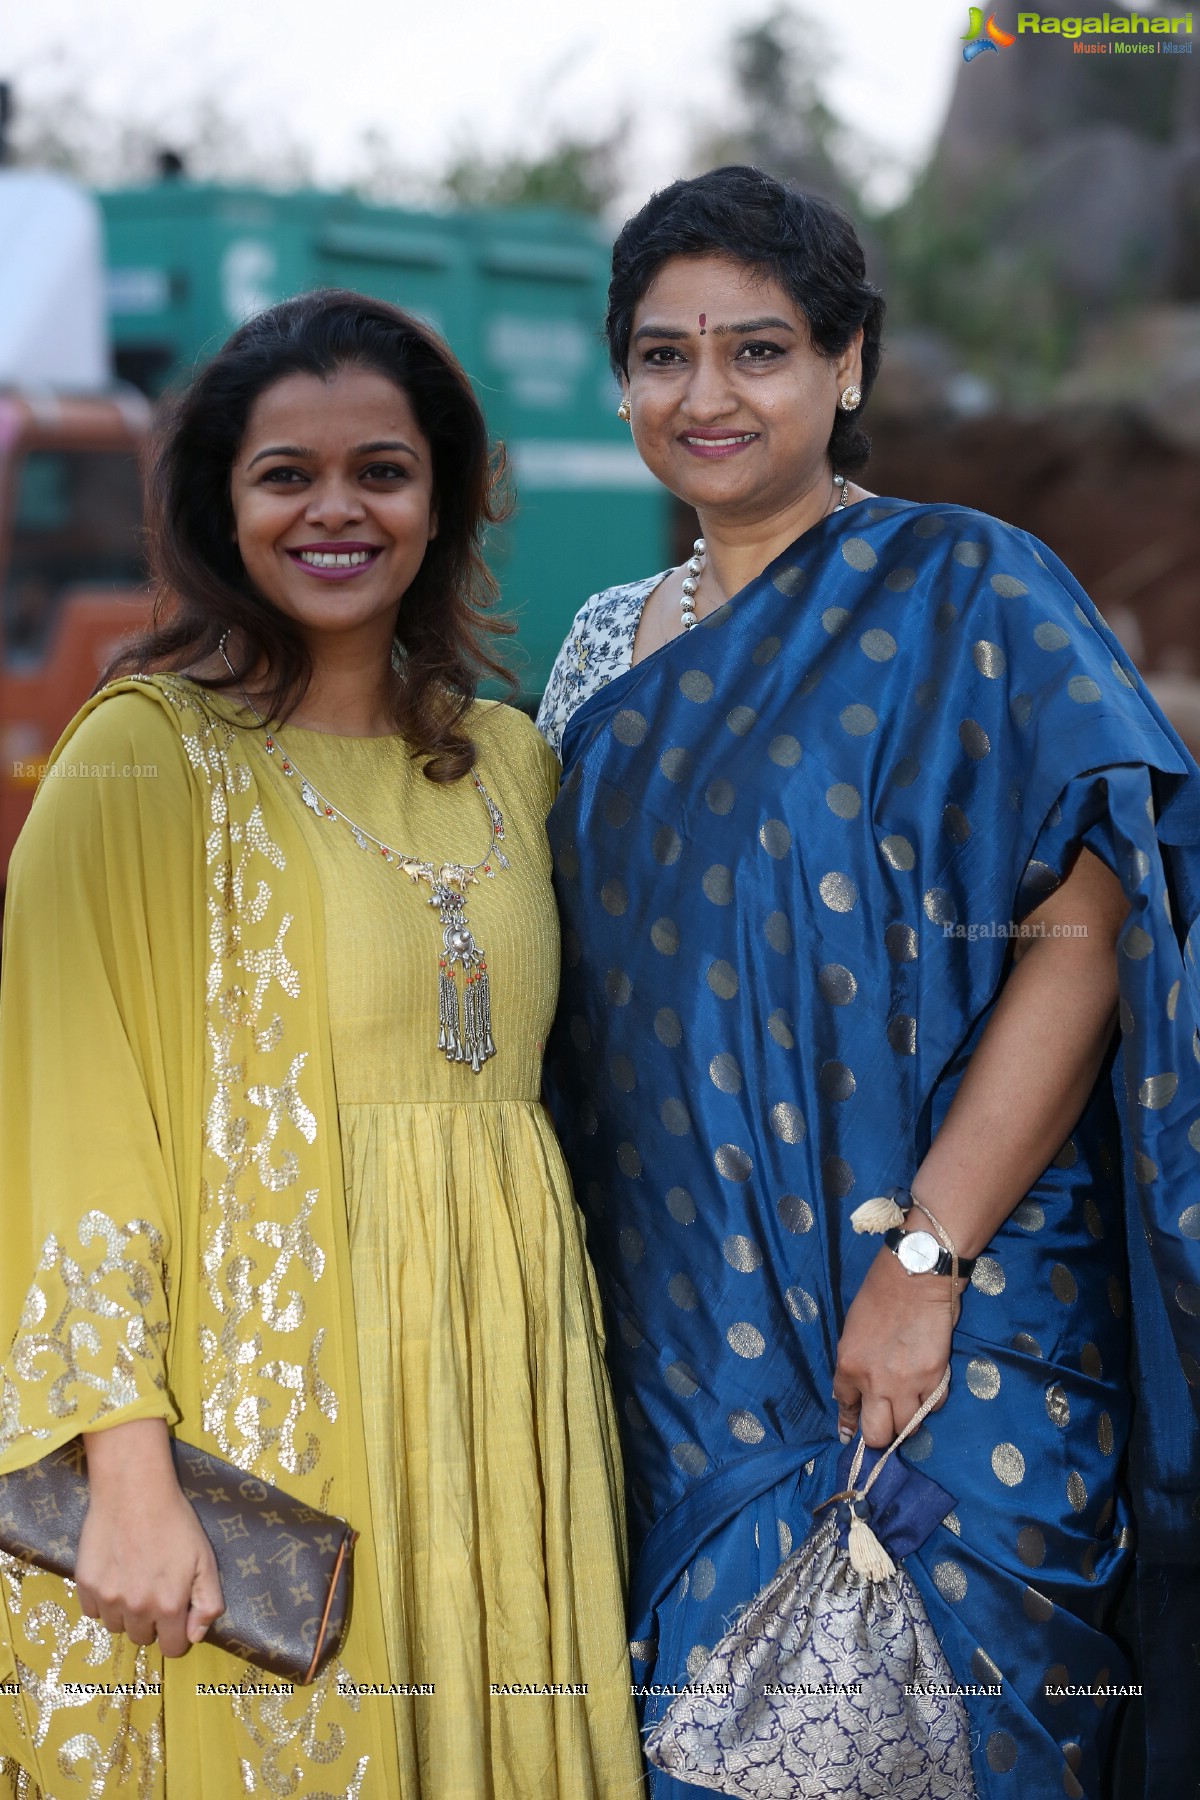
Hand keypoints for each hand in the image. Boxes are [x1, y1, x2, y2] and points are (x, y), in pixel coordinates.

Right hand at [77, 1421, 224, 1657]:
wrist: (134, 1491)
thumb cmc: (175, 1522)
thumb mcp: (206, 1560)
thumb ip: (208, 1603)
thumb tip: (195, 1636)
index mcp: (169, 1606)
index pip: (172, 1649)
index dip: (177, 1633)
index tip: (176, 1612)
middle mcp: (137, 1609)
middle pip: (143, 1638)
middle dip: (152, 1621)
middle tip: (155, 1587)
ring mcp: (108, 1599)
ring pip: (117, 1626)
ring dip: (126, 1612)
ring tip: (134, 1578)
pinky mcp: (86, 1586)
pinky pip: (94, 1611)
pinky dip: (104, 1601)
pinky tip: (115, 1574)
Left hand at [832, 1248, 961, 1447]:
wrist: (915, 1275)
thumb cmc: (879, 1294)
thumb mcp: (853, 1330)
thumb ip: (854, 1364)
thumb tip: (856, 1392)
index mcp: (849, 1366)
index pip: (846, 1407)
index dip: (849, 1423)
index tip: (851, 1434)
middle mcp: (875, 1382)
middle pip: (877, 1435)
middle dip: (879, 1435)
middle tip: (885, 1425)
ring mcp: (907, 1383)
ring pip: (907, 1428)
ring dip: (906, 1421)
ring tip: (907, 1405)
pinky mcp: (935, 1378)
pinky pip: (933, 1406)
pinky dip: (929, 1403)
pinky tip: (926, 1388)